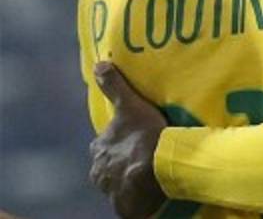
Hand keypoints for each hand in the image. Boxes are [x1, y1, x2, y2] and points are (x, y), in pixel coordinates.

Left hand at [89, 62, 167, 218]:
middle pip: (109, 164)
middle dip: (120, 161)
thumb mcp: (131, 105)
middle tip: (142, 156)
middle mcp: (99, 170)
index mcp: (100, 148)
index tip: (134, 138)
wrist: (157, 168)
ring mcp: (110, 188)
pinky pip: (128, 200)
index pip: (106, 143)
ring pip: (116, 182)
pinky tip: (147, 192)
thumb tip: (99, 64)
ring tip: (147, 174)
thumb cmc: (145, 135)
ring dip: (127, 178)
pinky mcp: (124, 204)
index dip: (119, 141)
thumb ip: (115, 86)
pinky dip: (135, 196)